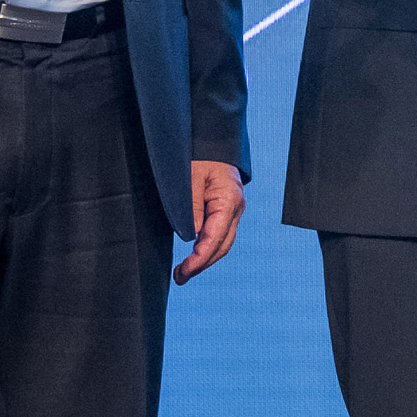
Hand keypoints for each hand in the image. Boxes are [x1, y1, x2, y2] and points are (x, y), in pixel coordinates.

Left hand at [175, 161, 244, 283]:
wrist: (212, 139)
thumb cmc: (199, 155)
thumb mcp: (190, 178)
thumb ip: (191, 207)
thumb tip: (192, 236)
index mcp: (229, 201)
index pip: (215, 238)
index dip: (200, 259)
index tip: (184, 271)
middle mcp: (236, 208)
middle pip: (222, 245)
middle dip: (202, 264)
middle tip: (180, 278)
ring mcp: (234, 209)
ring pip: (223, 242)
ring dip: (205, 259)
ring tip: (184, 272)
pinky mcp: (227, 209)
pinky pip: (220, 233)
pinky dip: (207, 247)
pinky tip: (195, 255)